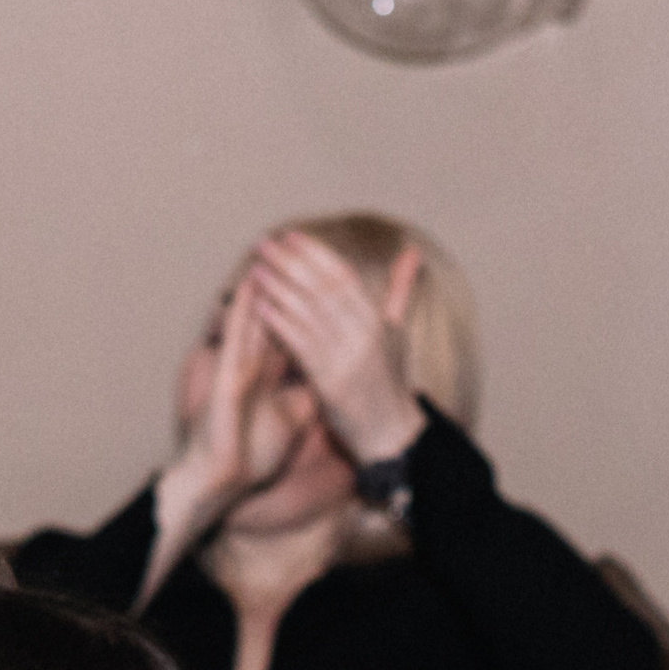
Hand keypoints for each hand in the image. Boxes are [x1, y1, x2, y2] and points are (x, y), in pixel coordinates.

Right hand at [159, 277, 312, 542]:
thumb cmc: (254, 454)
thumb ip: (311, 395)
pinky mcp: (226, 378)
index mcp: (272, 371)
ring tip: (271, 251)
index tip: (327, 278)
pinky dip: (241, 314)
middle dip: (286, 283)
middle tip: (296, 247)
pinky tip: (248, 291)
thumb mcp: (293, 421)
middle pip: (273, 315)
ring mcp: (239, 366)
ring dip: (260, 286)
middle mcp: (255, 363)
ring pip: (252, 318)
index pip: (293, 328)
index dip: (309, 304)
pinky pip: (235, 341)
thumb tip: (334, 378)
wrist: (228, 479)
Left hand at [244, 230, 426, 466]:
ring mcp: (347, 360)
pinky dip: (281, 325)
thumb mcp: (398, 332)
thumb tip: (412, 252)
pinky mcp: (331, 384)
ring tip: (256, 269)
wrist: (392, 434)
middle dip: (290, 263)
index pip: (343, 276)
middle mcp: (363, 336)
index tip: (291, 235)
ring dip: (279, 289)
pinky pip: (301, 347)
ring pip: (308, 314)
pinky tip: (262, 308)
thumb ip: (399, 290)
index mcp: (377, 321)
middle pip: (322, 289)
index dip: (316, 252)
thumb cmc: (391, 382)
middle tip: (263, 243)